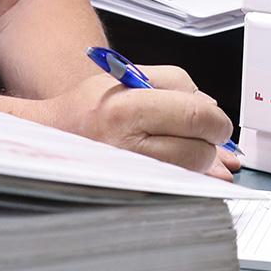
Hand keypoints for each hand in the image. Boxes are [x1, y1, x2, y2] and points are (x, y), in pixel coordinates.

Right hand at [14, 68, 235, 180]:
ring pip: (191, 174)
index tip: (218, 120)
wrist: (52, 136)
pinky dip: (189, 177)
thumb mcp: (127, 76)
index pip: (194, 116)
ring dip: (199, 160)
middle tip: (203, 132)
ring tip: (180, 144)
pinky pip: (179, 189)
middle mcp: (126, 147)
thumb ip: (175, 82)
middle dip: (210, 141)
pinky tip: (184, 165)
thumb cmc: (88, 107)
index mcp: (125, 110)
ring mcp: (130, 176)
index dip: (216, 120)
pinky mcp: (134, 194)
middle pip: (198, 151)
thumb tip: (210, 106)